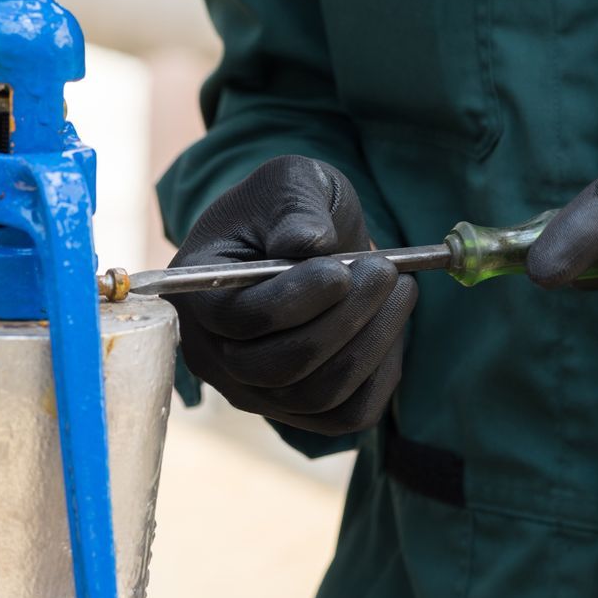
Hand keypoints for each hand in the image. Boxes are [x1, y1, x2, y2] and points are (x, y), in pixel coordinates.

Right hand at [172, 156, 416, 434]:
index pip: (242, 320)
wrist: (304, 243)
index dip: (296, 299)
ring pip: (318, 395)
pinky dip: (380, 375)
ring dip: (371, 343)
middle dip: (344, 321)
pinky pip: (346, 415)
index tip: (342, 270)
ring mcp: (256, 393)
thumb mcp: (288, 182)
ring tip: (400, 289)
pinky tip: (391, 325)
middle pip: (281, 368)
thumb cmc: (287, 210)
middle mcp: (216, 358)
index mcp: (197, 296)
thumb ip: (294, 206)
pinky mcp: (299, 411)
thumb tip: (307, 243)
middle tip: (386, 272)